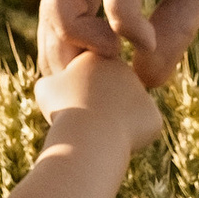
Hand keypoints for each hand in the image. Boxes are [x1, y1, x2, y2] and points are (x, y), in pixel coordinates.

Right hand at [34, 49, 163, 152]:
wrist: (90, 131)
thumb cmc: (64, 109)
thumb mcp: (46, 90)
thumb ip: (53, 82)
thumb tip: (56, 84)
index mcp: (97, 57)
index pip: (88, 77)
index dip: (77, 95)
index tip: (71, 104)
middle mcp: (124, 70)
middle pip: (108, 94)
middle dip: (98, 108)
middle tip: (85, 121)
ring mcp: (141, 92)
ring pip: (123, 113)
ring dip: (112, 123)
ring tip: (99, 131)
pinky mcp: (152, 115)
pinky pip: (138, 130)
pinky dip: (127, 139)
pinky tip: (116, 140)